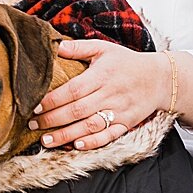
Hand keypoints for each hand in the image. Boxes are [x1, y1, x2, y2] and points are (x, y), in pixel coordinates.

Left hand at [31, 40, 173, 151]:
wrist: (159, 79)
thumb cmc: (127, 62)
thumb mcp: (104, 49)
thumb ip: (79, 47)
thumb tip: (55, 46)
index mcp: (101, 75)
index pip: (72, 90)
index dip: (53, 100)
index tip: (35, 106)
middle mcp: (109, 94)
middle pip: (77, 110)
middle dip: (53, 120)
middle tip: (33, 125)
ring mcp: (119, 111)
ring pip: (89, 126)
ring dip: (66, 135)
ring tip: (46, 140)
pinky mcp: (126, 124)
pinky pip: (108, 136)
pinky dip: (93, 142)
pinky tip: (76, 146)